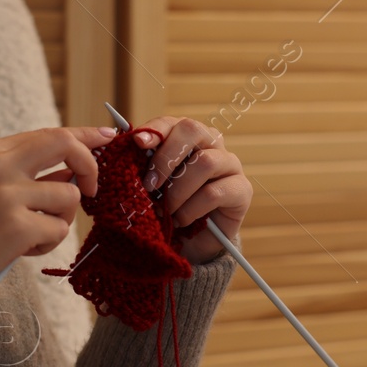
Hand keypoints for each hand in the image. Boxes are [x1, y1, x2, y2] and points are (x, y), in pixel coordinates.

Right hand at [0, 125, 117, 304]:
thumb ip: (26, 174)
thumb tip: (72, 171)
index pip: (49, 134)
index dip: (84, 135)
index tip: (107, 136)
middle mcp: (0, 166)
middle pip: (67, 146)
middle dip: (89, 166)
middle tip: (90, 190)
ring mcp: (9, 195)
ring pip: (69, 196)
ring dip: (60, 220)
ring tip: (31, 234)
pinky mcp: (17, 226)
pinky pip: (59, 230)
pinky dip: (47, 243)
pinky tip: (22, 249)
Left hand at [130, 116, 250, 265]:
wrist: (192, 243)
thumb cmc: (169, 208)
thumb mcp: (152, 186)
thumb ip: (142, 165)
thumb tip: (123, 144)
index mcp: (188, 137)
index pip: (172, 122)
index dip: (155, 130)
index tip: (137, 144)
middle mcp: (212, 143)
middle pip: (192, 130)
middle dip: (165, 158)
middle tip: (148, 187)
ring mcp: (231, 165)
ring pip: (205, 162)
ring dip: (177, 191)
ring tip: (164, 211)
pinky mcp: (242, 190)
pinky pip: (214, 193)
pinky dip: (191, 210)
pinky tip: (181, 221)